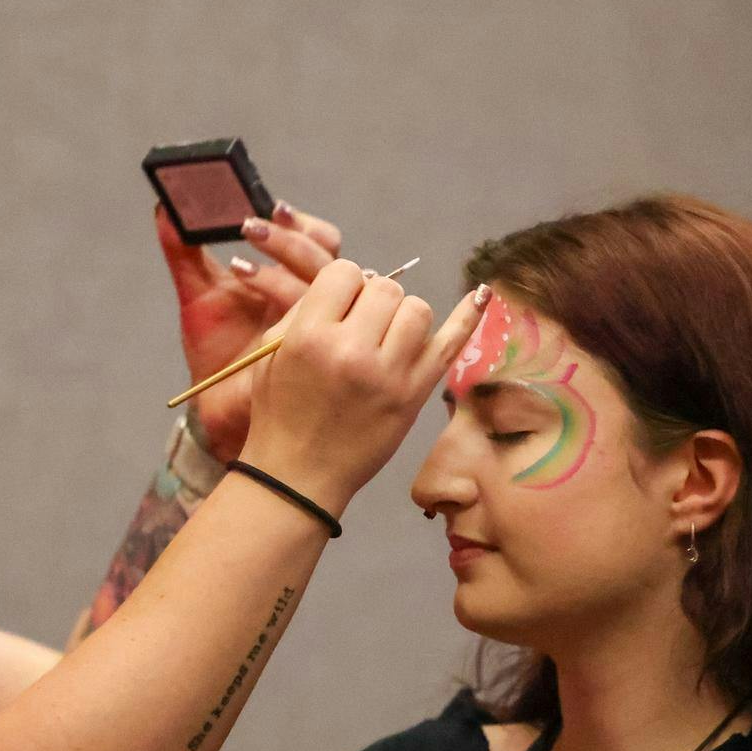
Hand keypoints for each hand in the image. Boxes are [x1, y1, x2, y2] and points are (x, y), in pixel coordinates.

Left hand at [157, 202, 341, 459]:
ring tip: (239, 264)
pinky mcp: (302, 352)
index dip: (300, 222)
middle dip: (291, 239)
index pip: (317, 239)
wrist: (213, 403)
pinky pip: (307, 320)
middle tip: (251, 227)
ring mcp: (312, 327)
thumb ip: (183, 249)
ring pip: (321, 286)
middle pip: (328, 256)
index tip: (271, 206)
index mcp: (295, 278)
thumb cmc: (214, 346)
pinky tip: (246, 287)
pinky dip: (277, 299)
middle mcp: (312, 300)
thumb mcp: (195, 291)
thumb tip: (164, 206)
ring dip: (282, 266)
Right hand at [240, 265, 486, 516]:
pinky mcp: (414, 395)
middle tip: (357, 331)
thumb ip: (304, 311)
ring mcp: (389, 374)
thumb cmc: (277, 415)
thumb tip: (351, 281)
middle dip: (371, 300)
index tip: (336, 309)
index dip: (342, 286)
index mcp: (310, 336)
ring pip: (417, 308)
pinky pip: (450, 344)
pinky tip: (482, 294)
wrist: (297, 478)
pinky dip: (468, 317)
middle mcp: (352, 350)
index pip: (344, 272)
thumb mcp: (269, 355)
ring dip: (402, 315)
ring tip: (384, 339)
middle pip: (384, 288)